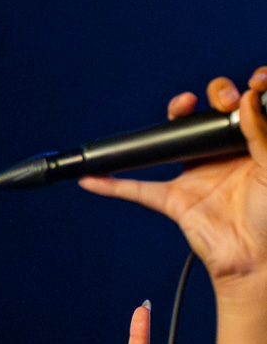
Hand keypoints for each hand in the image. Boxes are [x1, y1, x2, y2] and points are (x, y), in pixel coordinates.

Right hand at [80, 69, 266, 296]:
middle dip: (216, 95)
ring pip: (174, 143)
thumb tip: (246, 101)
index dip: (245, 93)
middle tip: (222, 98)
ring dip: (172, 119)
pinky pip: (137, 190)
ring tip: (180, 106)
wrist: (257, 260)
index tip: (251, 83)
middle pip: (209, 117)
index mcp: (251, 150)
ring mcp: (197, 177)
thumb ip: (260, 133)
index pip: (245, 112)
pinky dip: (111, 186)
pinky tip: (93, 177)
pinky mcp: (175, 201)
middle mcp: (223, 159)